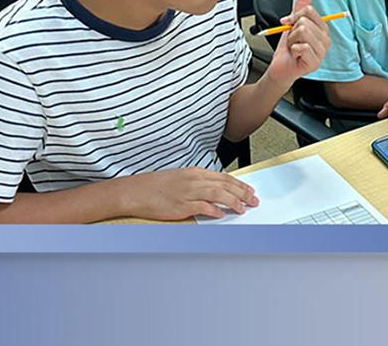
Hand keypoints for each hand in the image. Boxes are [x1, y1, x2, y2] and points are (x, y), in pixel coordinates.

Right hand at [118, 168, 257, 220]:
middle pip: (224, 185)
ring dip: (233, 201)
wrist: (134, 191)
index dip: (239, 184)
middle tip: (254, 200)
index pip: (223, 177)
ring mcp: (187, 192)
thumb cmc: (154, 186)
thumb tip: (214, 191)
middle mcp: (193, 180)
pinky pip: (202, 206)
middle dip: (242, 193)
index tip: (249, 191)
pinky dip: (214, 210)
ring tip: (243, 208)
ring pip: (217, 194)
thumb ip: (198, 183)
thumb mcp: (180, 178)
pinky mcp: (181, 205)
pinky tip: (222, 214)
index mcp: (194, 172)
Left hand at [266, 0, 330, 84]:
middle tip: (293, 40)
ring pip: (303, 32)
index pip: (309, 11)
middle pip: (304, 21)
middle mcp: (325, 40)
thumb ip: (300, 6)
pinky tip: (295, 55)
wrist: (281, 67)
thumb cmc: (288, 48)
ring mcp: (322, 52)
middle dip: (292, 30)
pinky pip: (302, 47)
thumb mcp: (293, 23)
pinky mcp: (315, 62)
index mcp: (322, 29)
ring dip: (292, 40)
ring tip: (294, 47)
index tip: (289, 23)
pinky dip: (293, 50)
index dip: (295, 15)